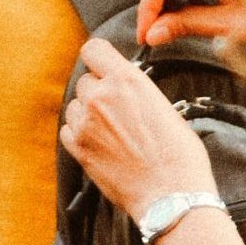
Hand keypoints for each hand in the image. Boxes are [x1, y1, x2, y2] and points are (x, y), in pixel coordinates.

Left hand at [60, 39, 216, 217]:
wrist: (172, 195)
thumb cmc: (178, 154)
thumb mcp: (162, 104)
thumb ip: (136, 90)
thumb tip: (126, 89)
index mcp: (126, 79)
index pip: (93, 49)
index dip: (98, 58)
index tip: (103, 67)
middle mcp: (102, 96)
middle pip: (85, 80)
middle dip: (97, 91)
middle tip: (114, 109)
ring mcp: (87, 123)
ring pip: (74, 105)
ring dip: (86, 113)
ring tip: (108, 130)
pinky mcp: (80, 150)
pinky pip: (67, 130)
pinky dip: (78, 134)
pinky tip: (96, 143)